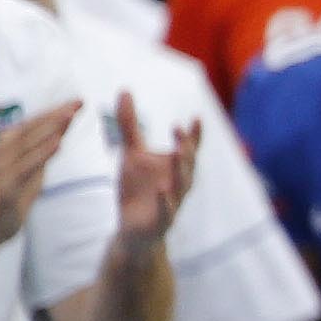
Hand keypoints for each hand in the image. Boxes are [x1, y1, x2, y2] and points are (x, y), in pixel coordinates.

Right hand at [0, 98, 80, 244]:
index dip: (55, 112)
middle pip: (32, 129)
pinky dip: (41, 154)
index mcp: (11, 148)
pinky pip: (26, 167)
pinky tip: (57, 143)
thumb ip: (42, 154)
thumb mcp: (32, 173)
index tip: (77, 101)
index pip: (35, 126)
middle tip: (78, 101)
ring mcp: (5, 169)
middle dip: (56, 114)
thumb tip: (58, 134)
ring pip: (28, 143)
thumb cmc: (10, 198)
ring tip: (69, 115)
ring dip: (49, 128)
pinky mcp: (6, 186)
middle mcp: (5, 153)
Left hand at [111, 101, 194, 251]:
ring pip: (181, 184)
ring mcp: (172, 201)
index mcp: (174, 166)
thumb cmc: (137, 188)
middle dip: (185, 147)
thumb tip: (125, 91)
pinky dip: (165, 201)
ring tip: (178, 153)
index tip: (195, 117)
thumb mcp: (131, 153)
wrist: (133, 230)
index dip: (194, 134)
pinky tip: (161, 190)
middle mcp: (178, 182)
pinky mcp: (161, 220)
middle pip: (187, 163)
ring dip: (181, 169)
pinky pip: (166, 209)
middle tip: (179, 129)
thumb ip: (130, 124)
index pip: (189, 148)